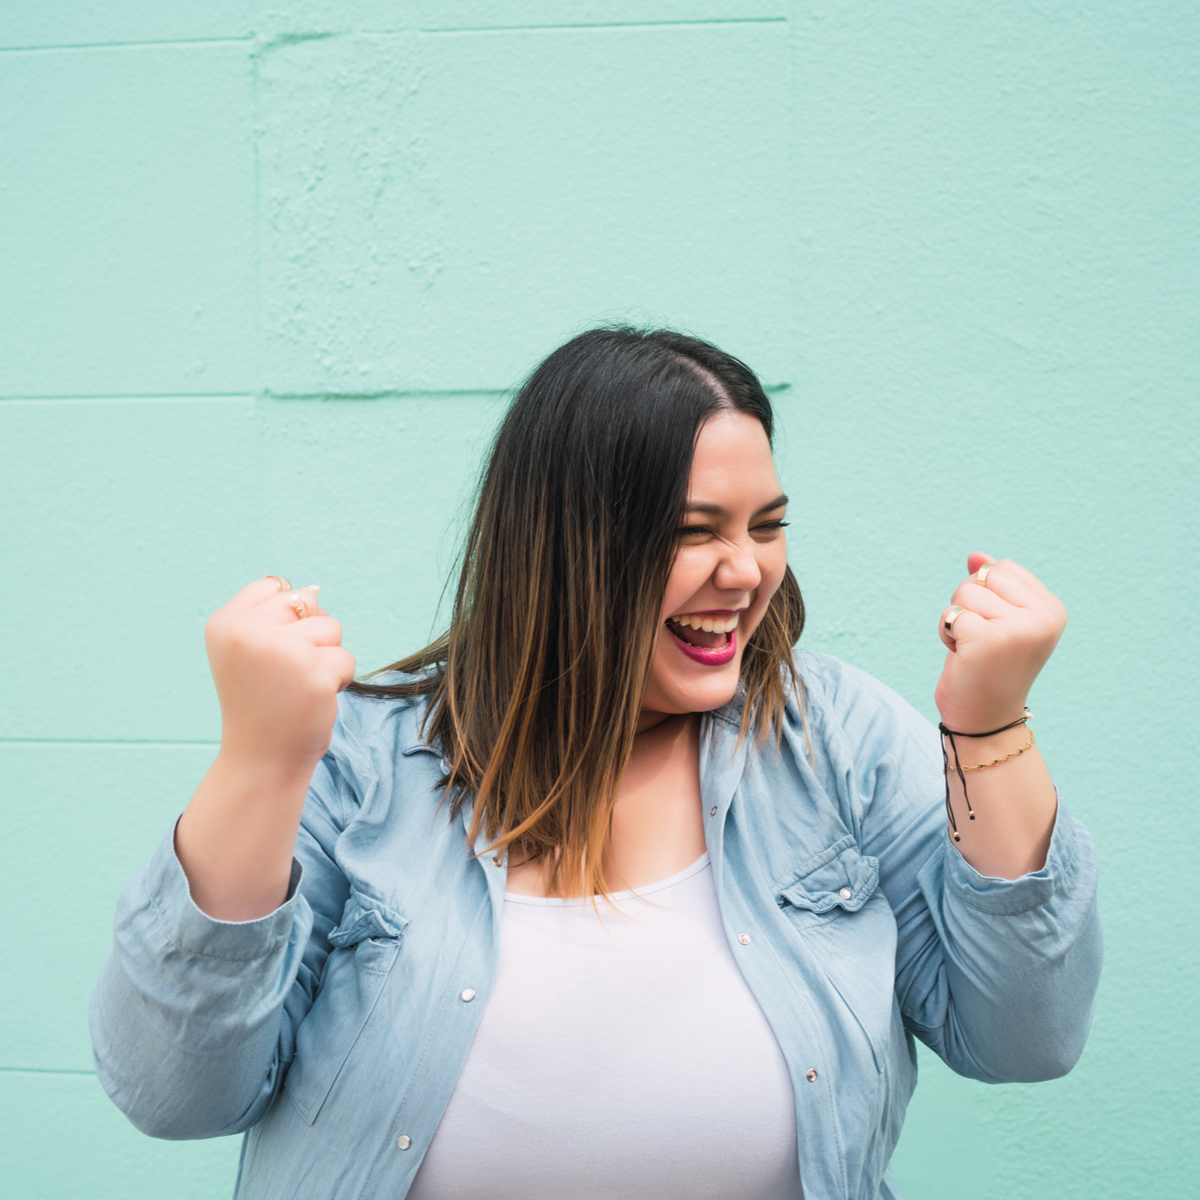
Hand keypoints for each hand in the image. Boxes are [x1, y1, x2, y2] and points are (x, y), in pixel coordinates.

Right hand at [205, 577, 356, 775]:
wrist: (261, 759)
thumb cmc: (262, 702)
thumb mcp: (248, 651)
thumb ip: (272, 616)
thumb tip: (314, 590)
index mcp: (224, 623)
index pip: (273, 586)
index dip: (286, 618)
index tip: (269, 653)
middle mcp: (247, 633)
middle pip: (306, 602)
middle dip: (309, 635)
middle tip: (287, 673)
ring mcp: (281, 651)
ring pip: (331, 626)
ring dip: (326, 657)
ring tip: (300, 686)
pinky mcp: (314, 673)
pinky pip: (346, 658)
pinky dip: (339, 680)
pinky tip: (314, 700)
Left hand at [934, 553, 1066, 732]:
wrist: (986, 720)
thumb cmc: (989, 668)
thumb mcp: (997, 620)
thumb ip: (992, 586)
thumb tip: (977, 555)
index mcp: (1052, 609)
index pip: (1003, 569)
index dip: (986, 595)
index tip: (996, 629)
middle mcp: (1043, 618)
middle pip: (983, 576)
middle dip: (969, 604)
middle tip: (980, 640)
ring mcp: (1019, 629)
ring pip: (964, 594)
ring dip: (956, 622)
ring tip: (973, 650)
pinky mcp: (989, 640)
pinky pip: (951, 616)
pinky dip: (947, 636)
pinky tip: (962, 657)